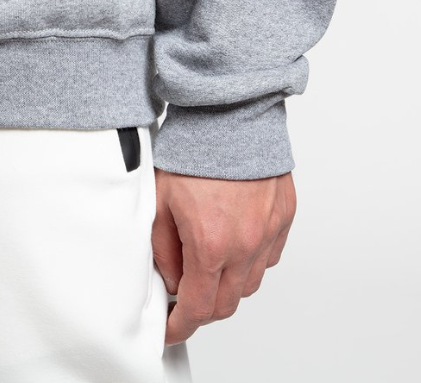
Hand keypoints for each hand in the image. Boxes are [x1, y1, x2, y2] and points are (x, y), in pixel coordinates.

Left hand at [151, 168, 296, 345]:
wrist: (230, 116)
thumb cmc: (194, 151)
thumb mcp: (161, 202)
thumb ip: (164, 249)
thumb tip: (172, 280)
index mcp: (211, 244)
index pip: (198, 307)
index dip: (181, 325)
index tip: (172, 328)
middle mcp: (247, 244)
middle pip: (228, 303)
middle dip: (203, 309)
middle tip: (185, 299)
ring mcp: (270, 231)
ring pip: (250, 283)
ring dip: (228, 286)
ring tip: (209, 267)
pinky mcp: (285, 217)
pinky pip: (269, 256)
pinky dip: (251, 262)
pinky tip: (234, 245)